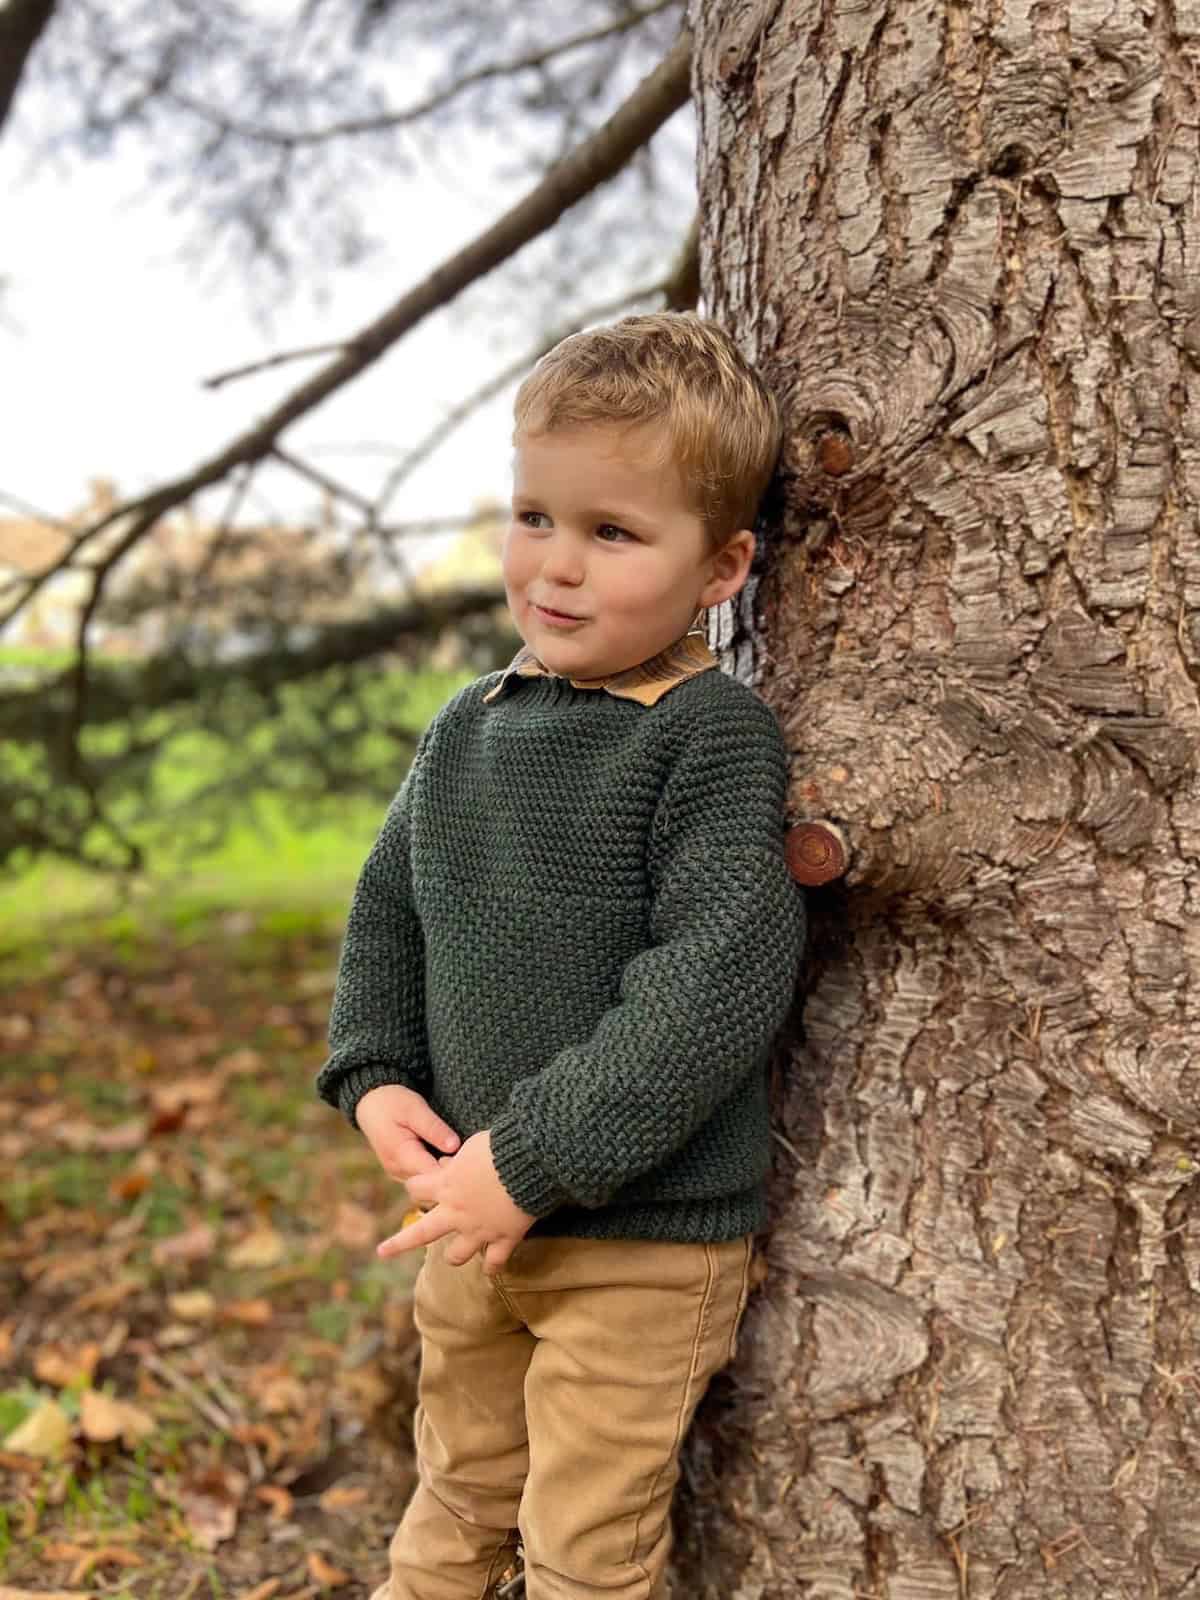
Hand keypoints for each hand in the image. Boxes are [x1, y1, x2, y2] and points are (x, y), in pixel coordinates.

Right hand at [356, 1085, 459, 1182]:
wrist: (370, 1105)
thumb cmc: (393, 1103)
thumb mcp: (415, 1108)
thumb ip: (434, 1128)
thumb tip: (454, 1146)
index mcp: (401, 1155)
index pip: (432, 1176)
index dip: (453, 1171)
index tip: (468, 1158)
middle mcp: (398, 1171)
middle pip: (430, 1187)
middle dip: (450, 1177)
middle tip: (468, 1159)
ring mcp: (399, 1175)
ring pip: (426, 1188)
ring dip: (443, 1177)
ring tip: (460, 1159)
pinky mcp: (402, 1173)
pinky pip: (422, 1181)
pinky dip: (435, 1174)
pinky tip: (448, 1161)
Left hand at [377, 1130, 534, 1274]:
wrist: (529, 1162)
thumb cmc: (499, 1146)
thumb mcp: (471, 1145)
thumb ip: (457, 1159)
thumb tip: (450, 1163)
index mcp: (446, 1186)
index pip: (416, 1189)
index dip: (417, 1185)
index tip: (420, 1184)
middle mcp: (456, 1213)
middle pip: (420, 1233)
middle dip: (398, 1243)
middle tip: (382, 1251)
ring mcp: (478, 1230)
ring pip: (456, 1255)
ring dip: (454, 1255)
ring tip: (455, 1255)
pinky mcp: (504, 1239)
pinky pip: (494, 1262)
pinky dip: (493, 1265)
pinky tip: (492, 1267)